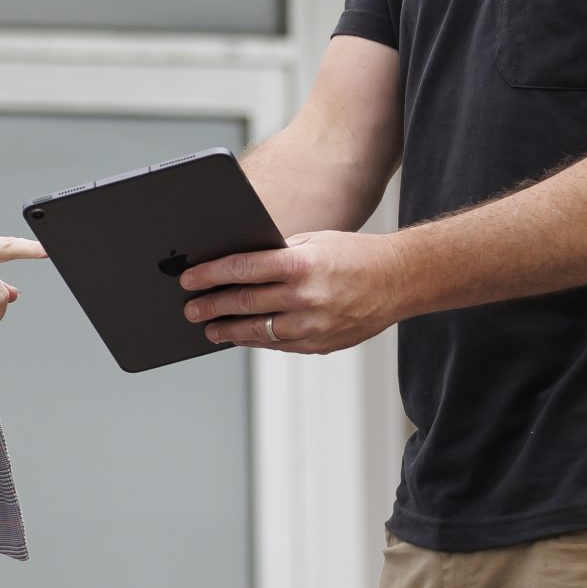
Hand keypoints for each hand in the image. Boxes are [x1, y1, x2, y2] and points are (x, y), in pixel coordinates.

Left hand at [179, 229, 412, 353]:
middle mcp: (305, 296)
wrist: (398, 280)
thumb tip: (236, 266)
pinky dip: (257, 340)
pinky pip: (279, 345)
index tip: (189, 279)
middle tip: (190, 309)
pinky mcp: (321, 344)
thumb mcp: (312, 242)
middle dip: (211, 306)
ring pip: (257, 331)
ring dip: (228, 330)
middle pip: (244, 303)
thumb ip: (277, 256)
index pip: (242, 269)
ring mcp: (313, 325)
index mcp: (301, 264)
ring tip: (209, 328)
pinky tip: (241, 336)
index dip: (210, 275)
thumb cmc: (353, 255)